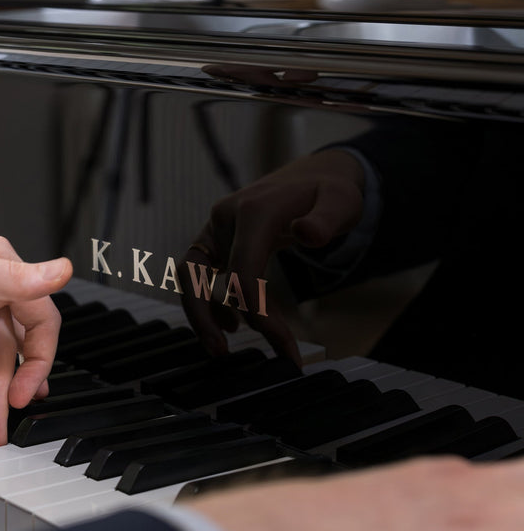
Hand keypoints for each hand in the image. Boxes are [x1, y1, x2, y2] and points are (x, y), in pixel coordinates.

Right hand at [181, 148, 364, 362]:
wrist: (313, 177)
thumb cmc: (328, 194)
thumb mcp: (341, 201)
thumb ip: (328, 218)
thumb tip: (308, 234)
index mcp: (254, 211)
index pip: (242, 270)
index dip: (257, 311)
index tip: (281, 344)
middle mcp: (225, 218)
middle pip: (193, 271)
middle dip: (201, 315)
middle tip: (220, 353)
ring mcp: (217, 230)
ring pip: (189, 276)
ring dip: (201, 312)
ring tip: (225, 346)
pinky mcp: (217, 242)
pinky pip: (201, 276)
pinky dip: (212, 302)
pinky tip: (235, 322)